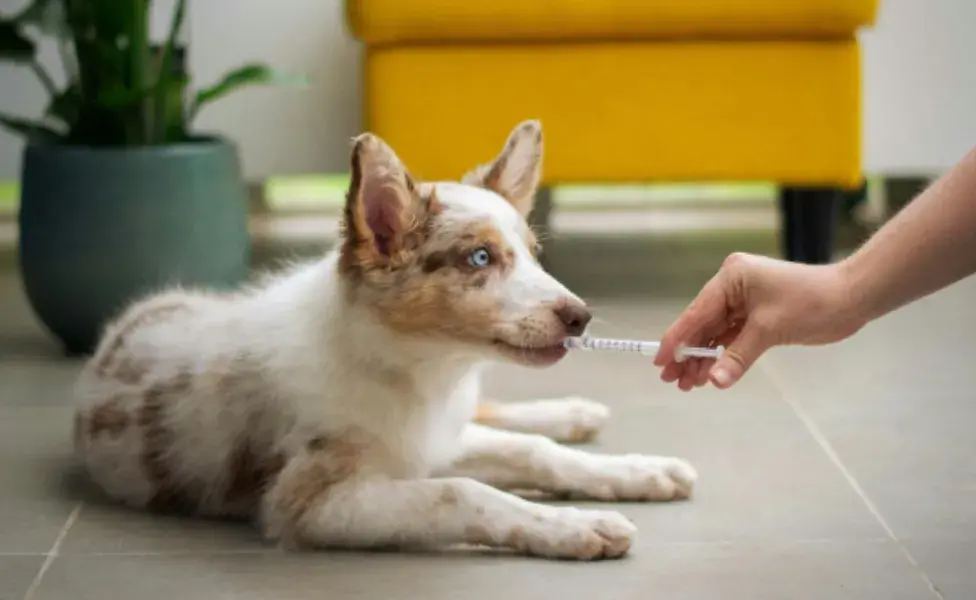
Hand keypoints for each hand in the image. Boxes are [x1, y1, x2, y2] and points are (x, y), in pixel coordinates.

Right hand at [654, 253, 865, 389]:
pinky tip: (711, 374)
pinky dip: (722, 355)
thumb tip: (715, 381)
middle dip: (689, 354)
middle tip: (673, 381)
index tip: (659, 362)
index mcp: (730, 278)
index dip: (676, 340)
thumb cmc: (811, 303)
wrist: (851, 297)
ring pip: (715, 333)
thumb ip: (738, 356)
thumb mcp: (770, 329)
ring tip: (689, 385)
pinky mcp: (756, 314)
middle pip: (702, 324)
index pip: (696, 313)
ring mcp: (744, 300)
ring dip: (704, 358)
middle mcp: (732, 286)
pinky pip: (731, 336)